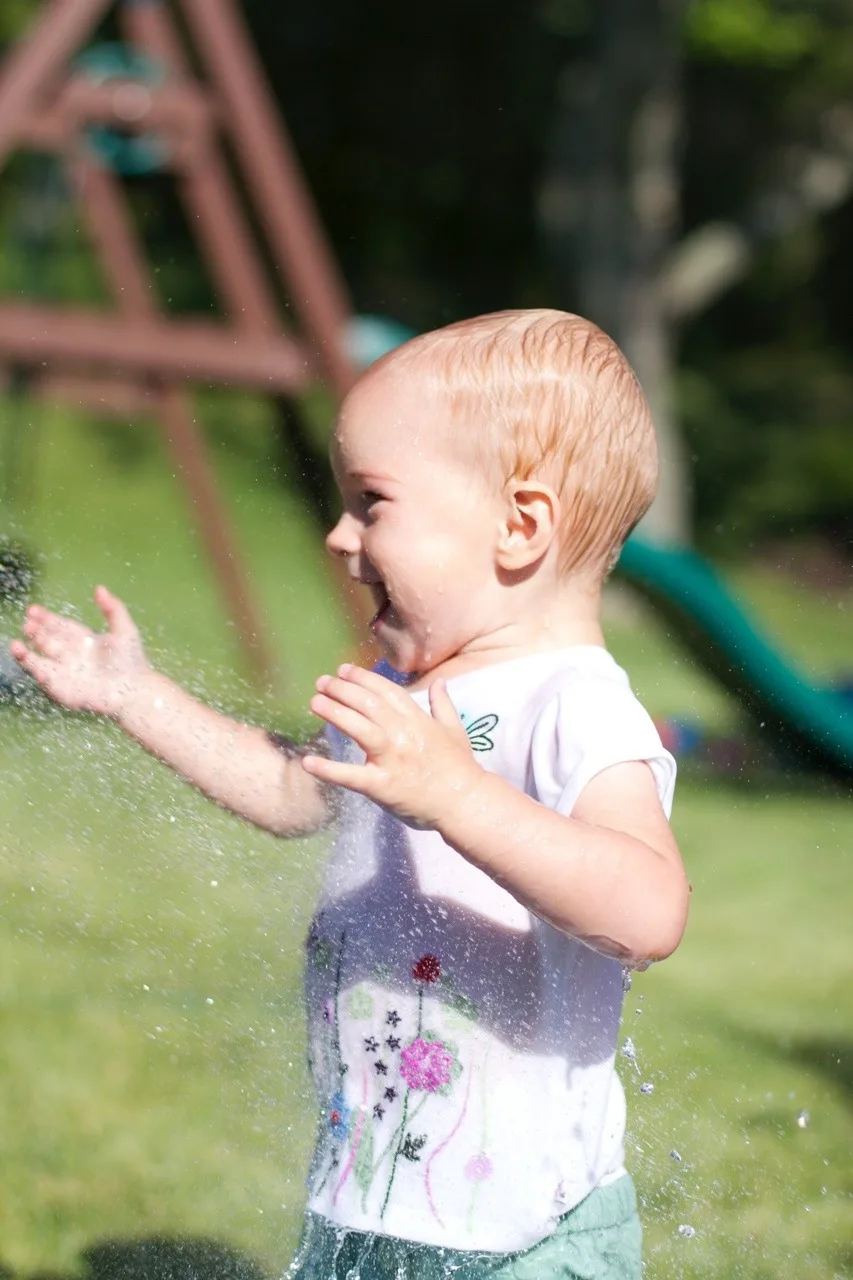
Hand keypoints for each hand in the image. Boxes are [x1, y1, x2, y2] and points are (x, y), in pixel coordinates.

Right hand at [10, 586, 149, 716]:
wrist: (136, 691)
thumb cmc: (132, 661)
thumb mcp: (124, 630)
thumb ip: (113, 609)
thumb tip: (99, 588)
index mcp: (81, 638)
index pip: (58, 626)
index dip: (45, 618)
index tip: (33, 610)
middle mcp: (69, 654)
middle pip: (45, 641)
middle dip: (35, 632)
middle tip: (28, 624)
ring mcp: (65, 673)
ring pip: (38, 662)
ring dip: (25, 655)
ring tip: (15, 646)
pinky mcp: (64, 690)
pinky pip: (48, 682)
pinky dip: (41, 675)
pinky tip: (38, 669)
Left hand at [302, 664, 481, 827]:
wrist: (465, 802)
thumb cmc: (460, 767)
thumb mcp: (455, 729)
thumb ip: (443, 704)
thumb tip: (440, 681)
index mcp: (417, 719)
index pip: (386, 691)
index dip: (363, 678)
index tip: (344, 670)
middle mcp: (402, 733)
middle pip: (368, 704)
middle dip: (342, 689)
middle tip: (322, 682)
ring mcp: (392, 758)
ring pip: (359, 728)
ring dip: (335, 713)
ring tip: (315, 702)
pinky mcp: (382, 785)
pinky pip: (351, 775)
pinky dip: (329, 769)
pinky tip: (308, 762)